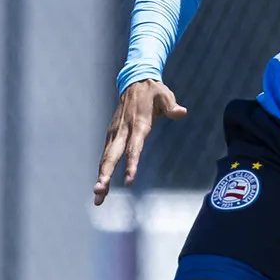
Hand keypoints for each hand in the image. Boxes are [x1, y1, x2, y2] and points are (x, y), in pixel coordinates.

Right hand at [94, 79, 186, 203]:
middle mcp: (123, 130)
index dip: (131, 164)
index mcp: (138, 124)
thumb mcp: (165, 95)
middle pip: (112, 156)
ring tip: (98, 197)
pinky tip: (101, 184)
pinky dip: (102, 169)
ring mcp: (115, 132)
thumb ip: (171, 106)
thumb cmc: (154, 91)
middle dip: (105, 175)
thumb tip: (181, 112)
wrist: (135, 82)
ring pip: (106, 158)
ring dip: (101, 176)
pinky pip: (106, 154)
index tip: (129, 181)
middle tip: (99, 192)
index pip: (134, 148)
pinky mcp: (112, 134)